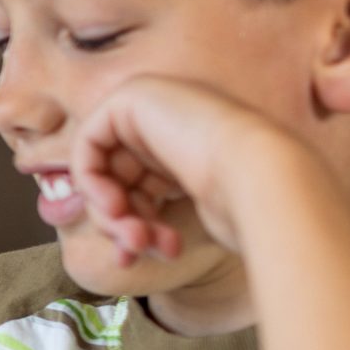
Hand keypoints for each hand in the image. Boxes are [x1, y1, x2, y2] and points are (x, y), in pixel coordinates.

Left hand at [68, 76, 304, 264]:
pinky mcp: (130, 98)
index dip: (132, 223)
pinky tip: (116, 209)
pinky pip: (87, 145)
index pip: (138, 187)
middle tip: (136, 251)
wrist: (262, 176)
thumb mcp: (188, 216)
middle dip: (122, 224)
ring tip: (137, 242)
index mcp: (188, 143)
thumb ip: (151, 216)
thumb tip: (121, 246)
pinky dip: (92, 182)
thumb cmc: (243, 205)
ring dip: (112, 215)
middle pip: (117, 180)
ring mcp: (150, 105)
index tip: (143, 252)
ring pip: (103, 170)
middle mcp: (168, 121)